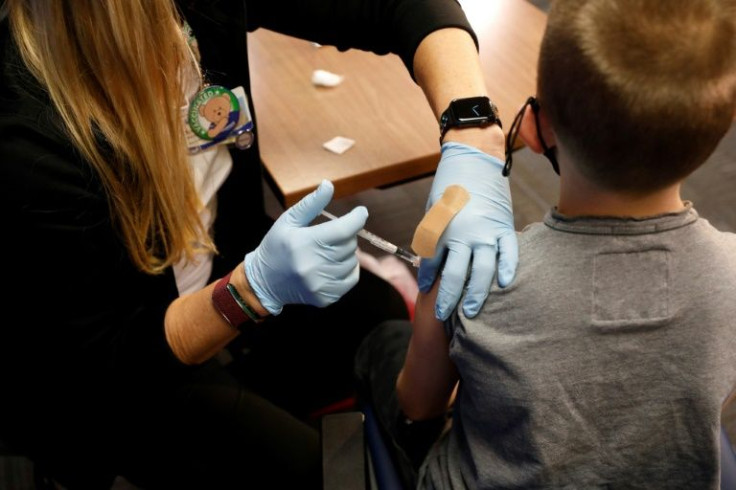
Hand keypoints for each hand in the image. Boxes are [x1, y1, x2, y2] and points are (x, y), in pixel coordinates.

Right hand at [245, 180, 367, 314]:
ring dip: (346, 253)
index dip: (357, 218)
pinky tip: (332, 265)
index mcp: (305, 243)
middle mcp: (314, 266)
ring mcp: (321, 284)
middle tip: (331, 235)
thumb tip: (329, 185)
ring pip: (352, 261)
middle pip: (350, 245)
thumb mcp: (289, 221)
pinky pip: (351, 278)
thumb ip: (311, 203)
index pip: (343, 230)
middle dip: (346, 236)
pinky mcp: (326, 297)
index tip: (360, 212)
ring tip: (328, 252)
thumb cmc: (277, 246)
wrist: (264, 282)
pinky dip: (347, 269)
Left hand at [419, 142, 517, 319]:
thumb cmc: (449, 185)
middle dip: (448, 298)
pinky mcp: (504, 226)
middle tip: (443, 316)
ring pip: (482, 270)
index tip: (426, 292)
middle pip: (455, 275)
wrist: (473, 159)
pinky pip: (509, 252)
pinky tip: (504, 284)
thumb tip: (430, 263)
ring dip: (476, 293)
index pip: (432, 263)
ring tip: (471, 312)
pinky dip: (508, 268)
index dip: (428, 279)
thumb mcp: (433, 210)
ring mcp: (486, 232)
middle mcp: (463, 234)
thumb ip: (433, 237)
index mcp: (442, 229)